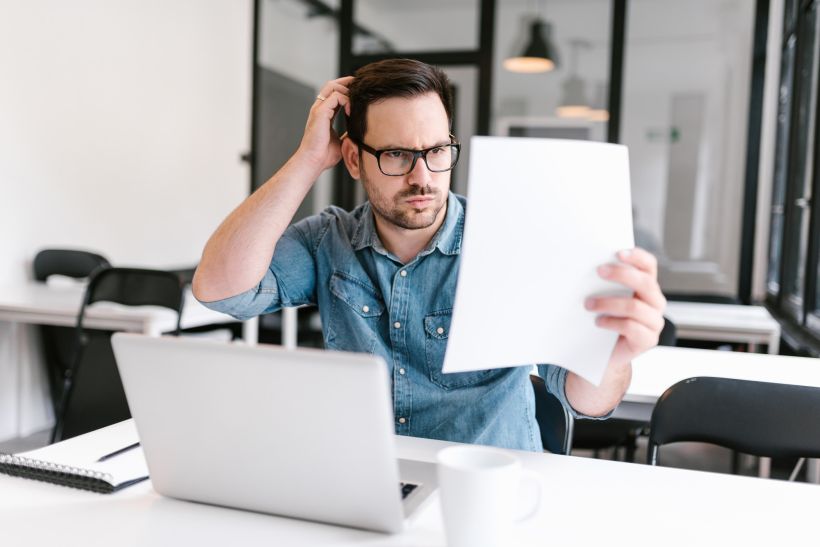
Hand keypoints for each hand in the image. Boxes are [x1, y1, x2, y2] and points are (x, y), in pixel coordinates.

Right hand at [297, 76, 354, 172]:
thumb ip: (347, 133)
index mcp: (324, 114)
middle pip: (332, 85)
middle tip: (361, 86)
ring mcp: (318, 109)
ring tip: (356, 101)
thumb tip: (357, 132)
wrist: (314, 162)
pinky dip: (346, 100)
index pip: (334, 94)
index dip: (346, 90)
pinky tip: (351, 111)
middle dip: (347, 82)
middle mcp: (319, 109)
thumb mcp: (340, 141)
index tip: (360, 92)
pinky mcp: (320, 112)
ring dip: (347, 91)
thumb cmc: (324, 155)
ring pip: (333, 86)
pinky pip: (335, 96)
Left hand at [585, 248, 665, 365]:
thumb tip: (586, 265)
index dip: (637, 257)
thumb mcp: (605, 297)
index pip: (649, 265)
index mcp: (647, 286)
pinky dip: (611, 322)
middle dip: (621, 274)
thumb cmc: (604, 319)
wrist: (603, 353)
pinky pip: (631, 327)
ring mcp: (654, 322)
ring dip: (608, 303)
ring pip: (635, 306)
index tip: (618, 253)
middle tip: (599, 271)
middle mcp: (655, 302)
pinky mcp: (648, 340)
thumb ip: (605, 282)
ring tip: (588, 304)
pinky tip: (598, 322)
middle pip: (645, 283)